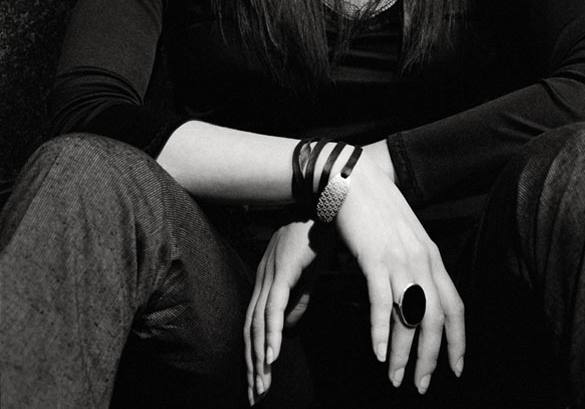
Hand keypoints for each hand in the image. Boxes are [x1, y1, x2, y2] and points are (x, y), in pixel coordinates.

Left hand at [243, 219, 333, 404]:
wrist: (325, 203)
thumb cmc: (319, 234)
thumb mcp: (310, 273)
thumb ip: (300, 300)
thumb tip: (289, 329)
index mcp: (268, 279)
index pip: (255, 323)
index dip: (255, 353)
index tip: (259, 381)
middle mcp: (263, 279)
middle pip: (251, 329)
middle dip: (252, 365)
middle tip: (256, 396)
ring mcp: (271, 275)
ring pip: (258, 324)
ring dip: (260, 358)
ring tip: (262, 386)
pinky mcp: (283, 273)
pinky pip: (274, 309)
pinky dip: (271, 335)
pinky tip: (271, 357)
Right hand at [335, 154, 464, 393]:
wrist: (354, 178)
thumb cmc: (377, 208)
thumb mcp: (405, 236)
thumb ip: (414, 263)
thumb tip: (416, 296)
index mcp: (432, 256)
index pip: (455, 307)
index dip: (458, 341)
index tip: (455, 369)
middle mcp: (421, 260)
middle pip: (435, 319)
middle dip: (431, 358)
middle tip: (421, 385)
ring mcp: (399, 259)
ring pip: (409, 316)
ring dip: (402, 353)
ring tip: (394, 378)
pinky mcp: (375, 257)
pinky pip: (381, 302)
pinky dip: (380, 331)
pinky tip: (376, 352)